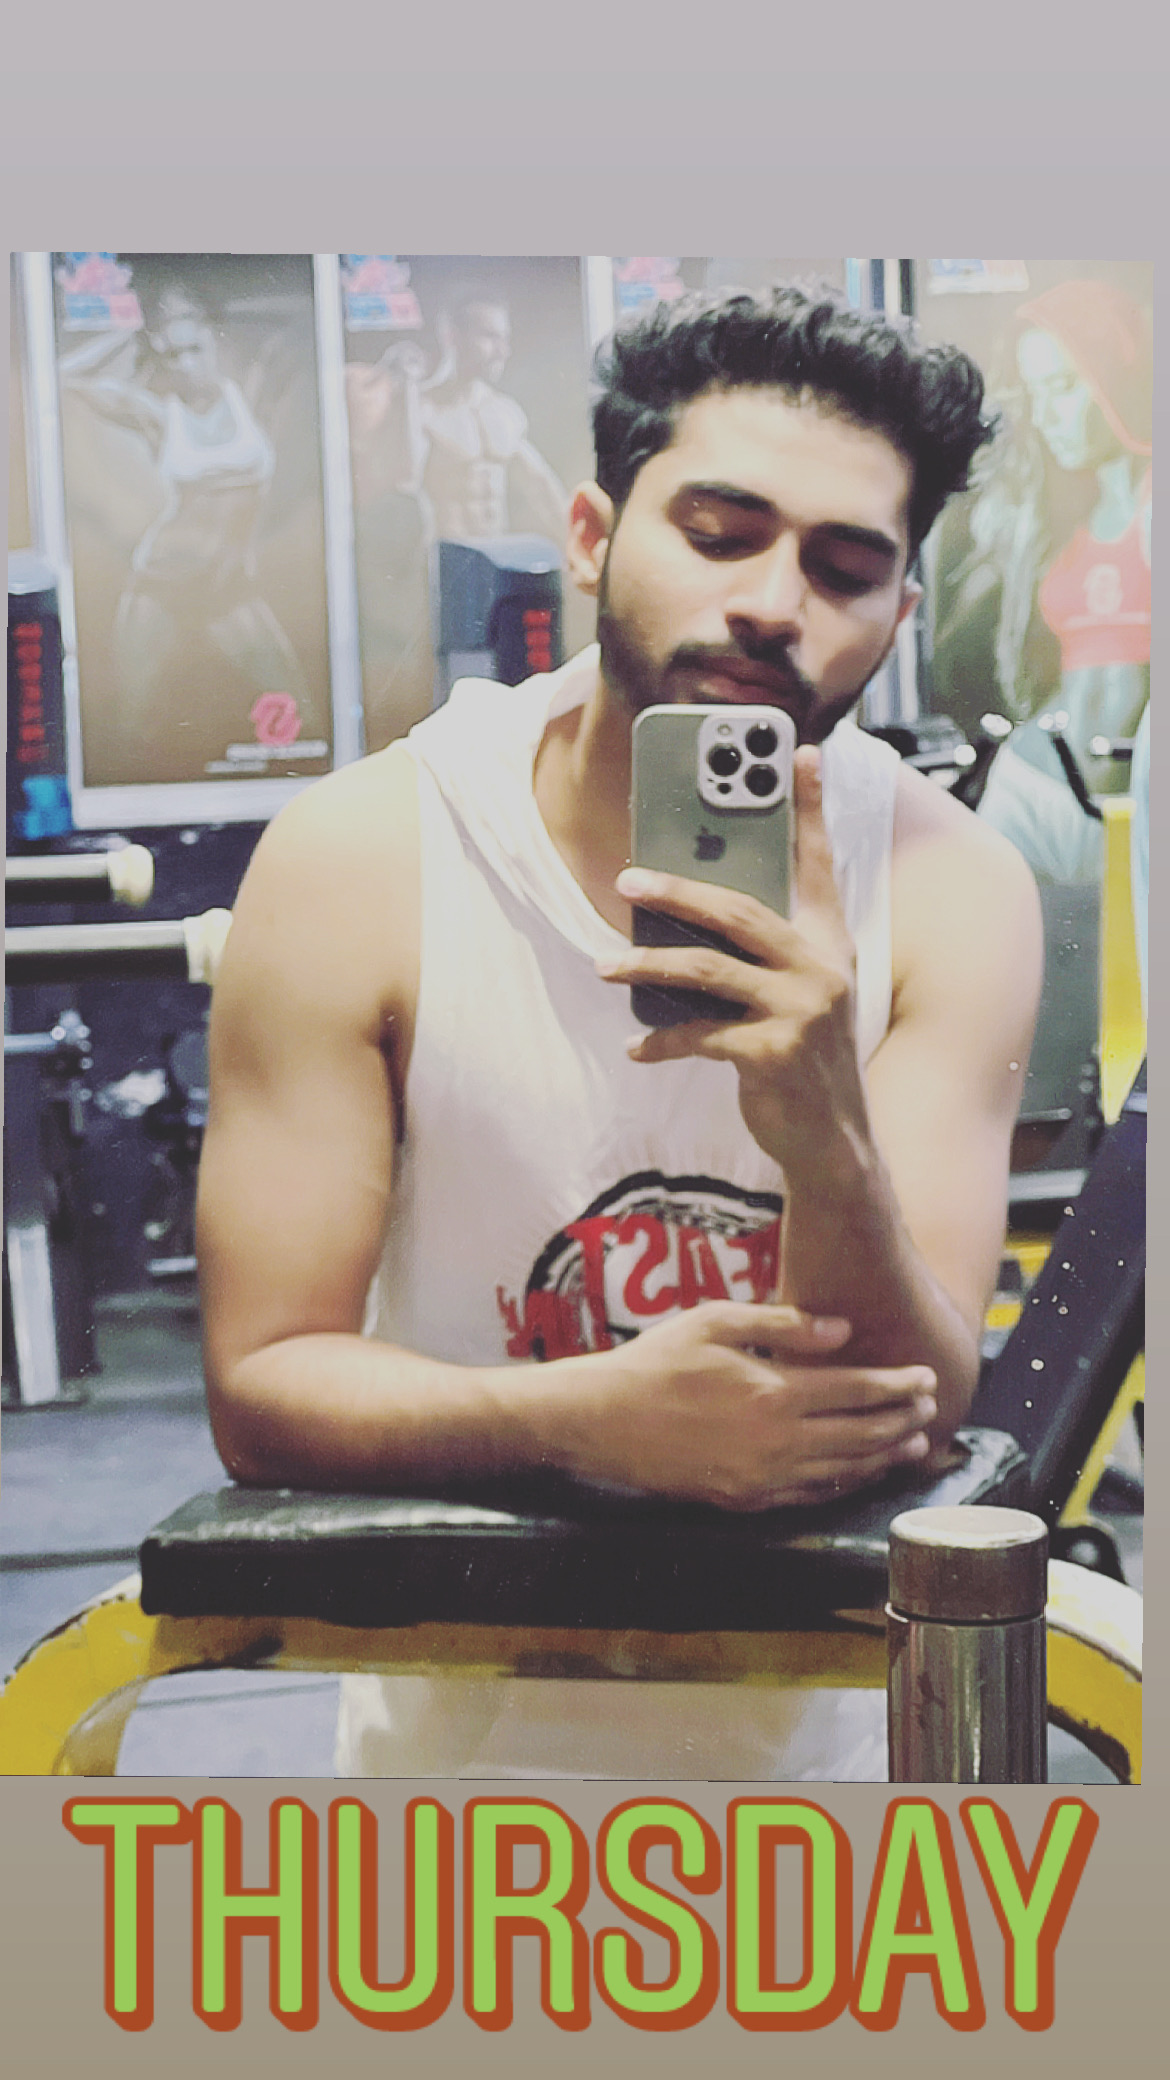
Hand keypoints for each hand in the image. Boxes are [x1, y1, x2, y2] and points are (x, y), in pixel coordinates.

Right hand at [525, 1301, 937, 1510]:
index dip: (898, 1384)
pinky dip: (844, 1484)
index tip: (925, 1376)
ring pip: (843, 1471)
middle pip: (861, 1434)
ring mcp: (762, 1478)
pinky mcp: (745, 1501)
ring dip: (883, 1457)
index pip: (858, 1390)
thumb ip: (784, 1324)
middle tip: (930, 1408)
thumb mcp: (716, 1321)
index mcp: (773, 1394)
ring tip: (913, 1444)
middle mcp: (776, 1443)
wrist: (602, 1419)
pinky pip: (810, 1496)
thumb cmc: (656, 1361)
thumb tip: (842, 1330)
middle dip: (902, 1420)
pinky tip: (860, 1472)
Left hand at [598, 749, 866, 1175]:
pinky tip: (636, 1048)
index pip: (818, 864)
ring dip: (648, 964)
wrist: (832, 1140)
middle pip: (740, 911)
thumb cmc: (802, 1058)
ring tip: (607, 965)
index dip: (810, 809)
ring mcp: (800, 1010)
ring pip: (707, 970)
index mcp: (829, 944)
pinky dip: (660, 1041)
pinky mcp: (772, 1053)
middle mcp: (821, 969)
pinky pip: (698, 1034)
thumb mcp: (799, 995)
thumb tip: (688, 914)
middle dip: (678, 890)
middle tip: (628, 880)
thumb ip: (764, 953)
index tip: (802, 753)